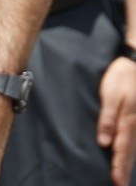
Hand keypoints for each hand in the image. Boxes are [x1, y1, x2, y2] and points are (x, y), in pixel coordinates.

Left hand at [99, 56, 135, 183]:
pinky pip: (135, 140)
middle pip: (130, 153)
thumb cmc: (120, 78)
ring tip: (122, 178)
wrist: (134, 64)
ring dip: (128, 163)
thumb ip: (107, 118)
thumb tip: (104, 142)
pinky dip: (131, 152)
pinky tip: (127, 159)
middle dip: (124, 170)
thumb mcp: (110, 95)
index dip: (119, 166)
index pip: (122, 149)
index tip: (116, 181)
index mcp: (129, 121)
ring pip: (134, 148)